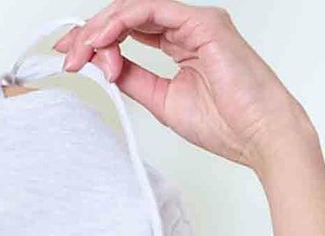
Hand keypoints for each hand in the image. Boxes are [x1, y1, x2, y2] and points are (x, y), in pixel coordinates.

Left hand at [53, 1, 315, 173]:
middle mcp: (187, 27)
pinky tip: (103, 40)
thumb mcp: (162, 101)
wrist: (257, 134)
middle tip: (67, 54)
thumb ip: (134, 80)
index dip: (95, 39)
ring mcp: (196, 21)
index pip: (129, 30)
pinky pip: (153, 10)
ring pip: (136, 8)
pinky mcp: (204, 23)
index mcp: (179, 44)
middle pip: (128, 15)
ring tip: (81, 51)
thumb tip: (104, 68)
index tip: (69, 57)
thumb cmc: (224, 123)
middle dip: (91, 32)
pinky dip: (123, 22)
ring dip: (102, 27)